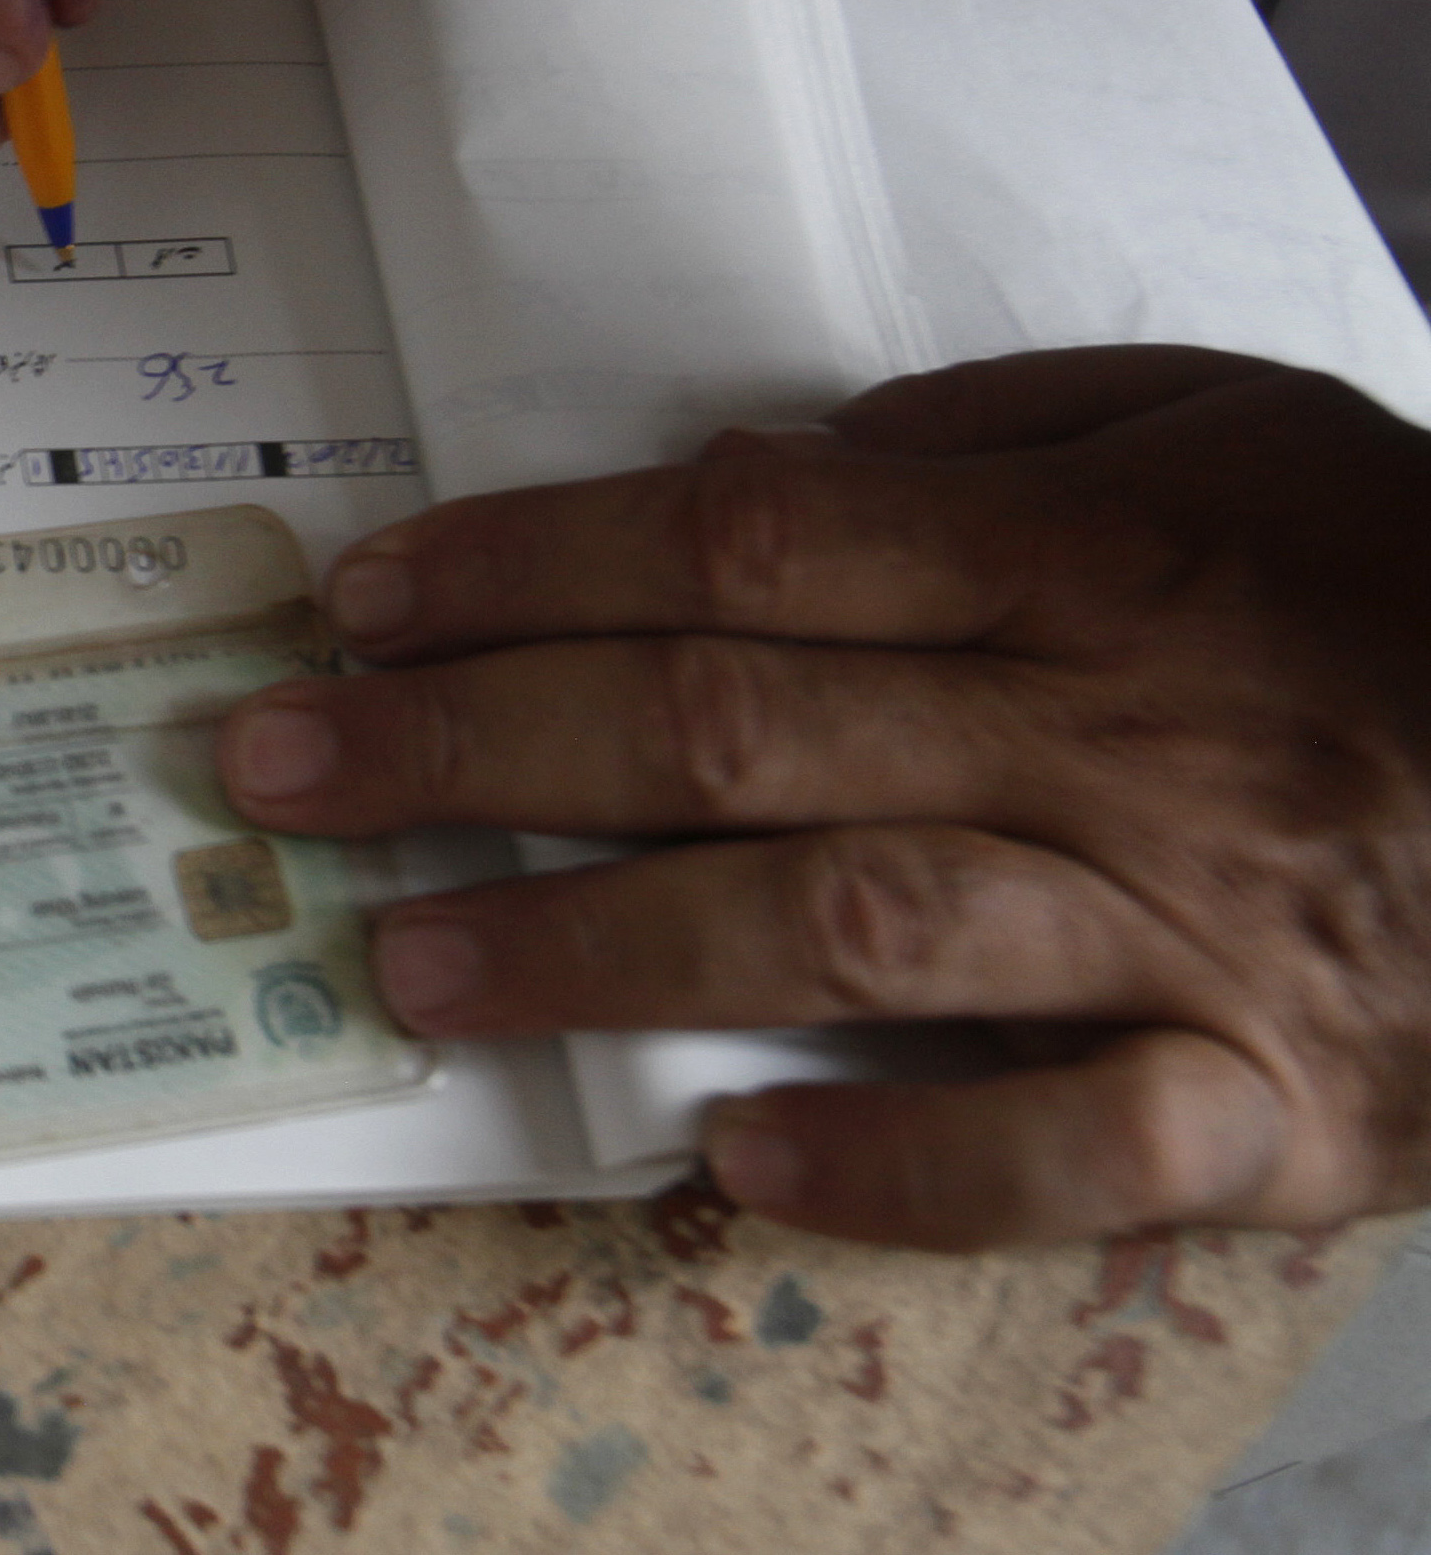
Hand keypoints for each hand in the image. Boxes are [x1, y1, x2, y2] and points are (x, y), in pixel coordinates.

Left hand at [213, 346, 1430, 1248]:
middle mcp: (1102, 736)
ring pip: (846, 929)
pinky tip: (731, 1170)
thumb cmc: (1408, 586)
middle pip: (728, 728)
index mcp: (1075, 561)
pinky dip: (898, 1169)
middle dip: (472, 748)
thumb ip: (989, 430)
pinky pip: (1067, 1151)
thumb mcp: (1226, 425)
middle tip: (277, 774)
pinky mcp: (1273, 1102)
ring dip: (606, 954)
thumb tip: (768, 462)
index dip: (526, 567)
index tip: (359, 603)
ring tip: (413, 971)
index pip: (739, 543)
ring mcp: (1185, 927)